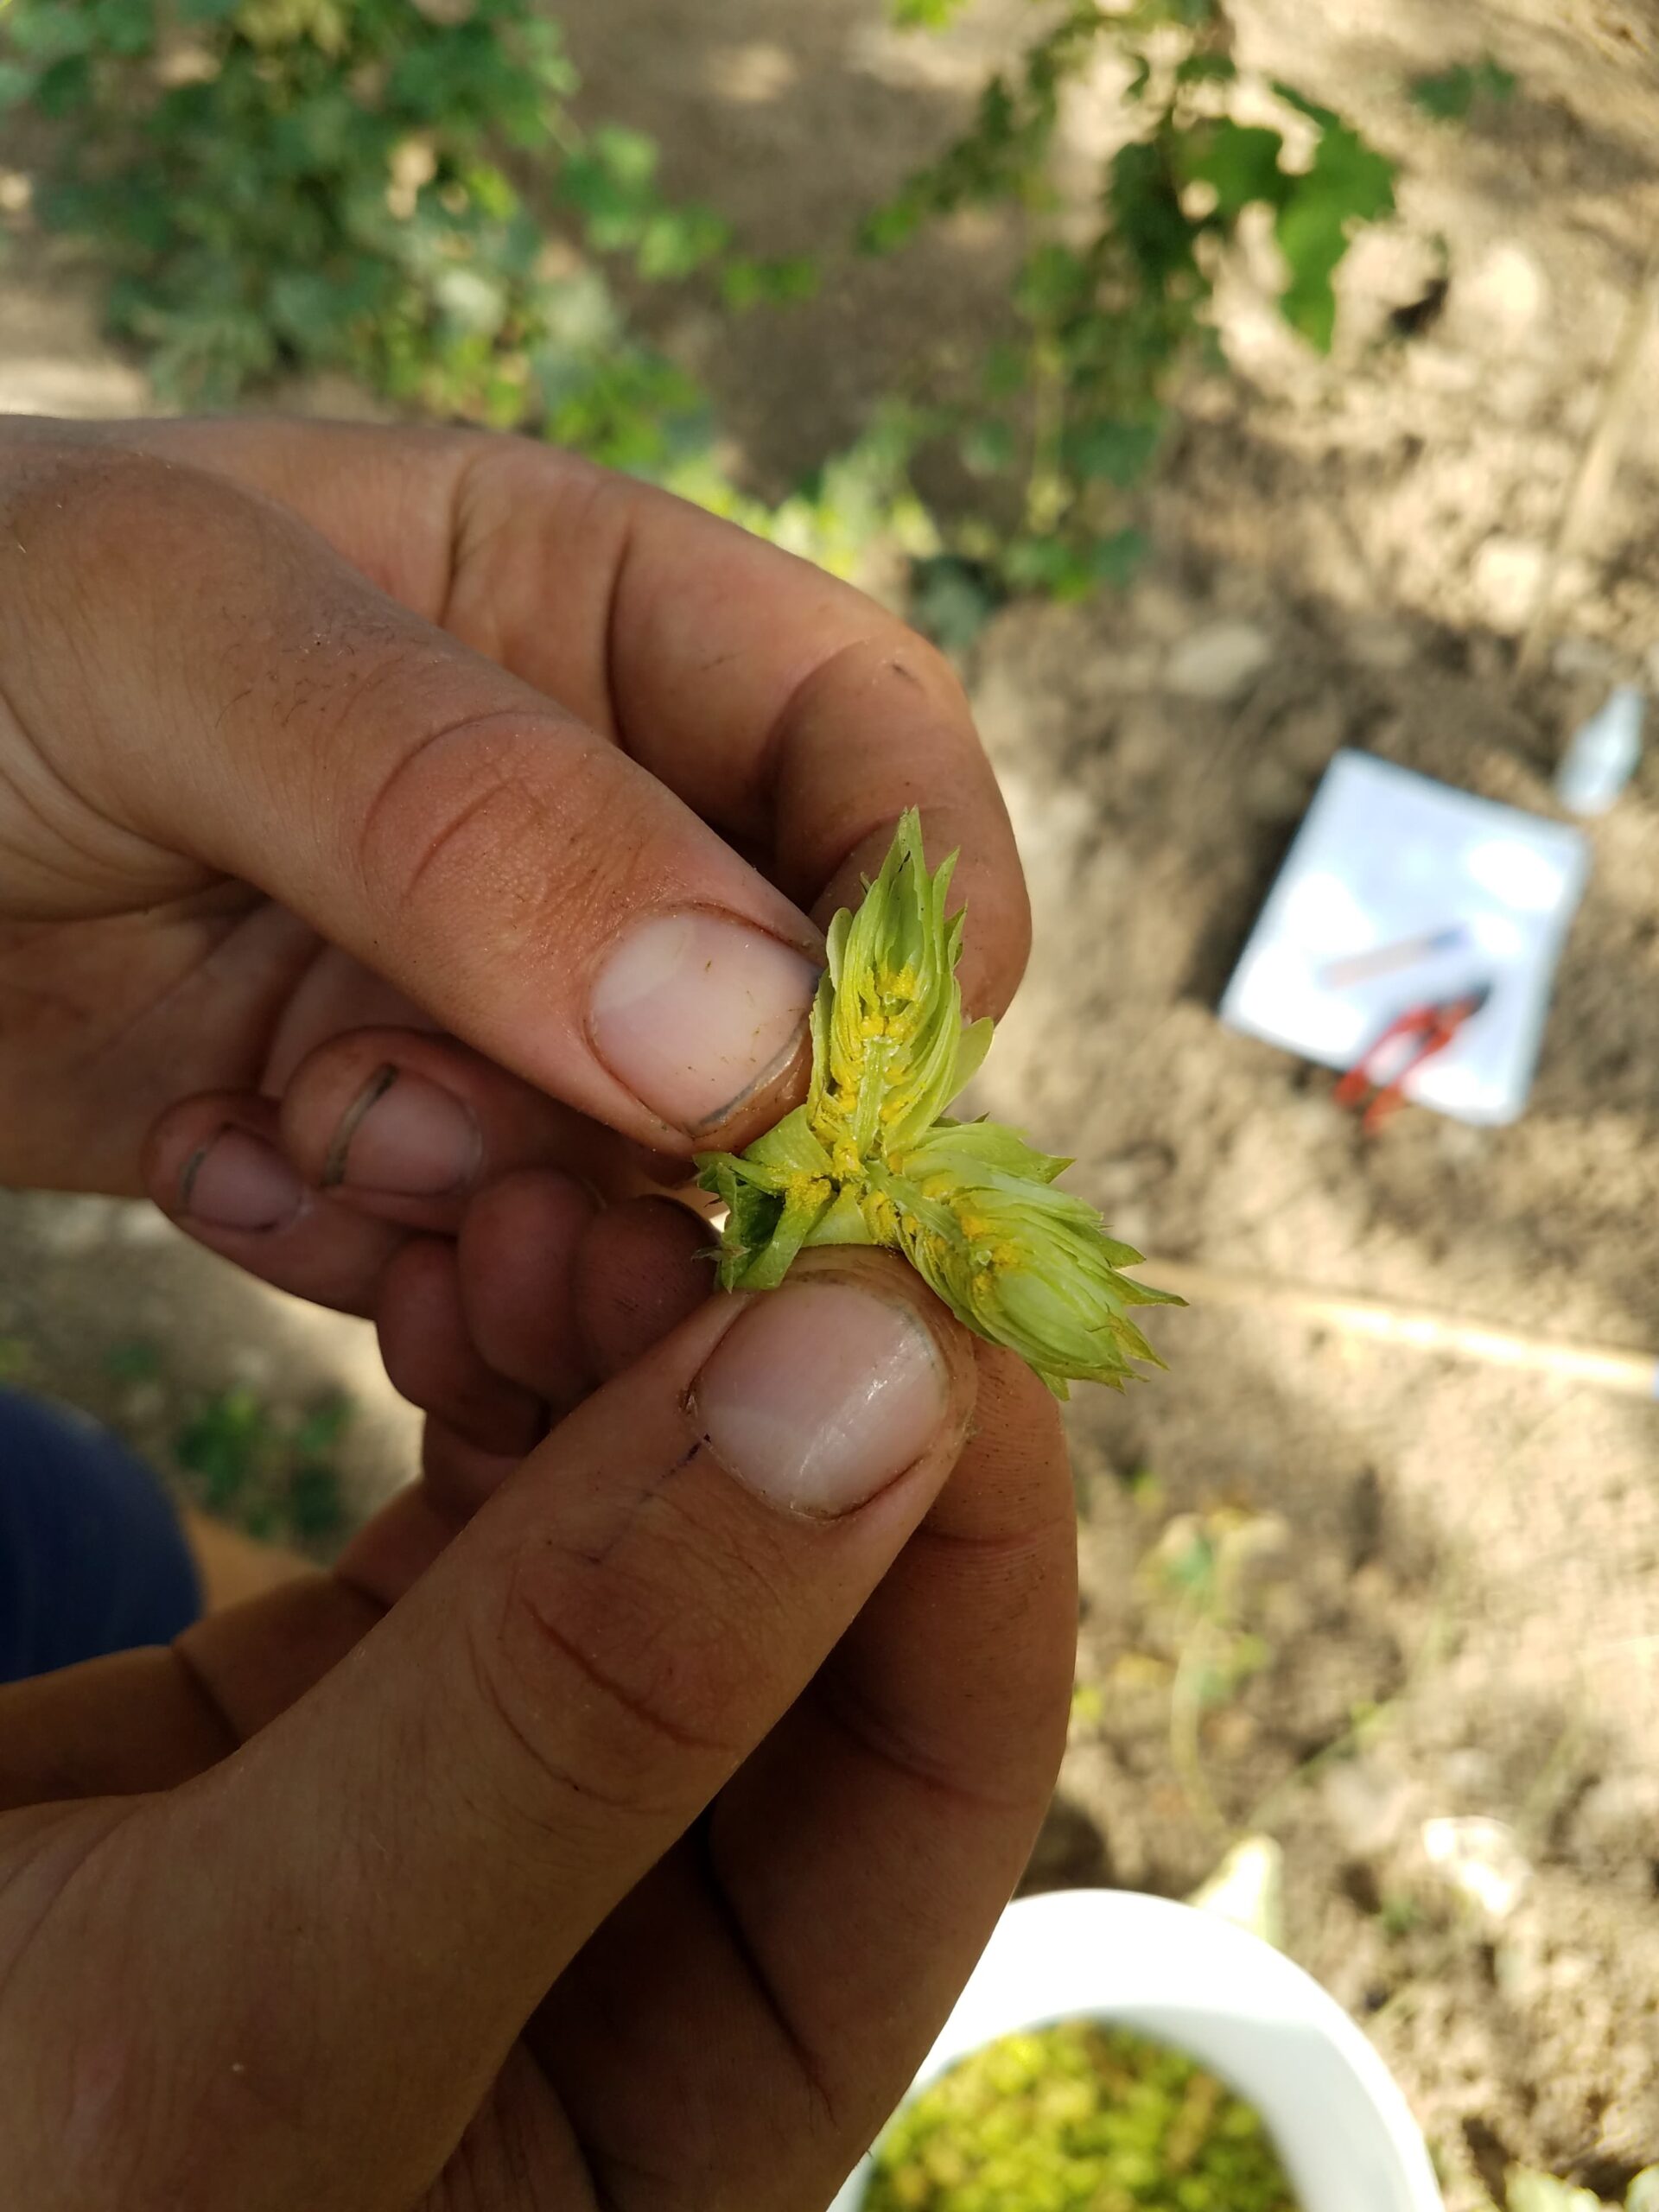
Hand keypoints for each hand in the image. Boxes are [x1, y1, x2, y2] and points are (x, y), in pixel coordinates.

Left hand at [0, 420, 1025, 1285]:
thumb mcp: (170, 637)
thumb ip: (462, 806)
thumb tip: (756, 1035)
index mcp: (579, 604)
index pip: (864, 743)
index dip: (911, 910)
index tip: (847, 1089)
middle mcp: (564, 808)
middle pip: (777, 998)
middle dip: (677, 1119)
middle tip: (495, 1172)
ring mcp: (474, 987)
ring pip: (633, 1159)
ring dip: (502, 1204)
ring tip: (310, 1155)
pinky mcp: (373, 1134)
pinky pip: (479, 1245)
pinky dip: (380, 1257)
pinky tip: (223, 1177)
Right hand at [0, 1250, 1075, 2211]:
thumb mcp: (263, 2010)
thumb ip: (584, 1715)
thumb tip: (878, 1387)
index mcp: (706, 2090)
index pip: (939, 1760)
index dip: (962, 1500)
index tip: (901, 1266)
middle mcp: (643, 1930)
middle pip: (811, 1591)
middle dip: (757, 1372)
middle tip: (653, 1195)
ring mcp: (509, 1779)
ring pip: (655, 1496)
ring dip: (620, 1324)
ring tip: (528, 1204)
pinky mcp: (369, 1672)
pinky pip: (502, 1467)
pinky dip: (495, 1344)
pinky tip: (454, 1256)